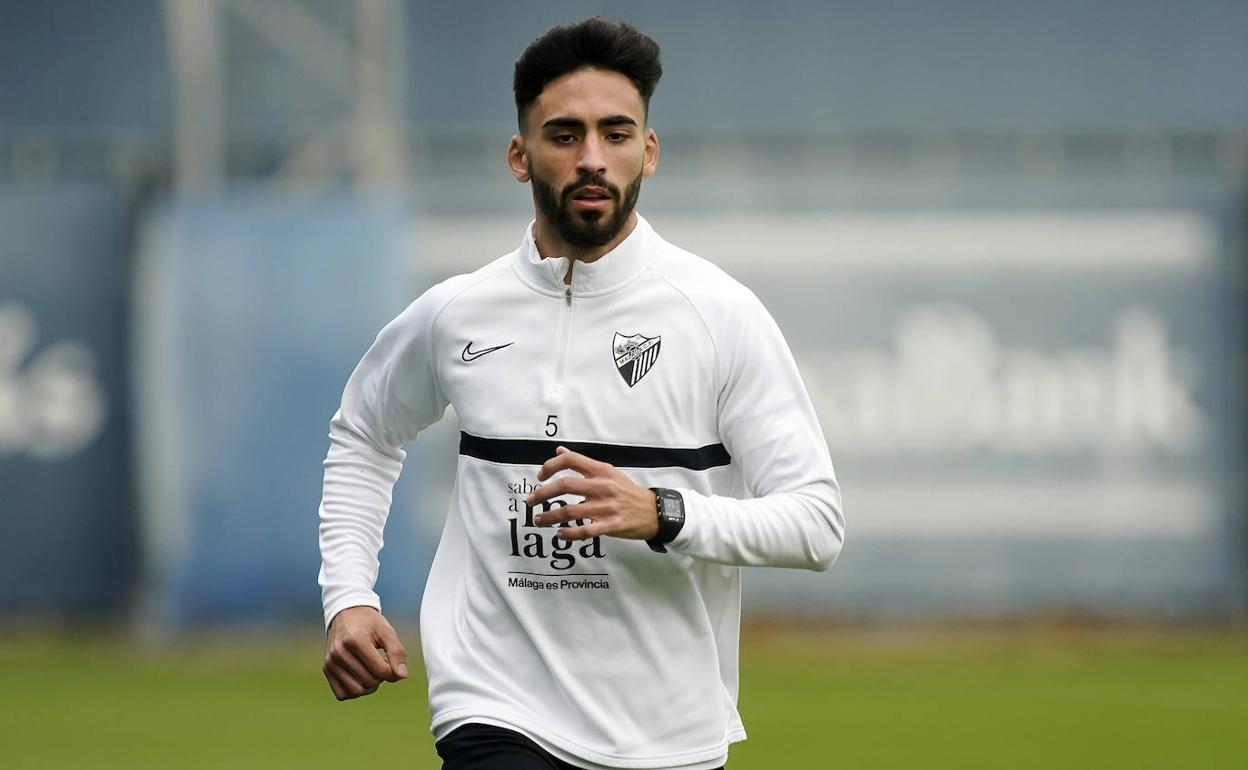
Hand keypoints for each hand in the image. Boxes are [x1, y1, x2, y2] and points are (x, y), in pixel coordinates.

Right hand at [323, 606, 408, 700]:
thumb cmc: (369, 622)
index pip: (380, 670)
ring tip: (372, 672)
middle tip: (381, 664)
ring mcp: (330, 662)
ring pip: (356, 691)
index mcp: (356, 641)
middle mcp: (340, 653)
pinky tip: (360, 678)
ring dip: (369, 686)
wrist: (346, 612)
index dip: (393, 672)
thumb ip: (397, 652)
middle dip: (381, 678)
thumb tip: (402, 676)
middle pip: (369, 682)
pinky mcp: (326, 669)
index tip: (393, 663)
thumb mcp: (387, 631)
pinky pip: (341, 694)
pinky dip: (354, 691)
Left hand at [526, 446, 658, 541]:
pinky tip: (560, 534)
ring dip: (549, 516)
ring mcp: (606, 507)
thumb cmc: (628, 491)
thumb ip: (583, 463)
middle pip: (565, 486)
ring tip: (538, 520)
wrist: (654, 511)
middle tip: (530, 501)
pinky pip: (584, 531)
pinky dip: (568, 534)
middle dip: (542, 494)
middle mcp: (602, 486)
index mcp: (601, 470)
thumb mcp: (609, 472)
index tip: (540, 476)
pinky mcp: (610, 525)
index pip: (571, 460)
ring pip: (570, 511)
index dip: (551, 466)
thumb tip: (560, 450)